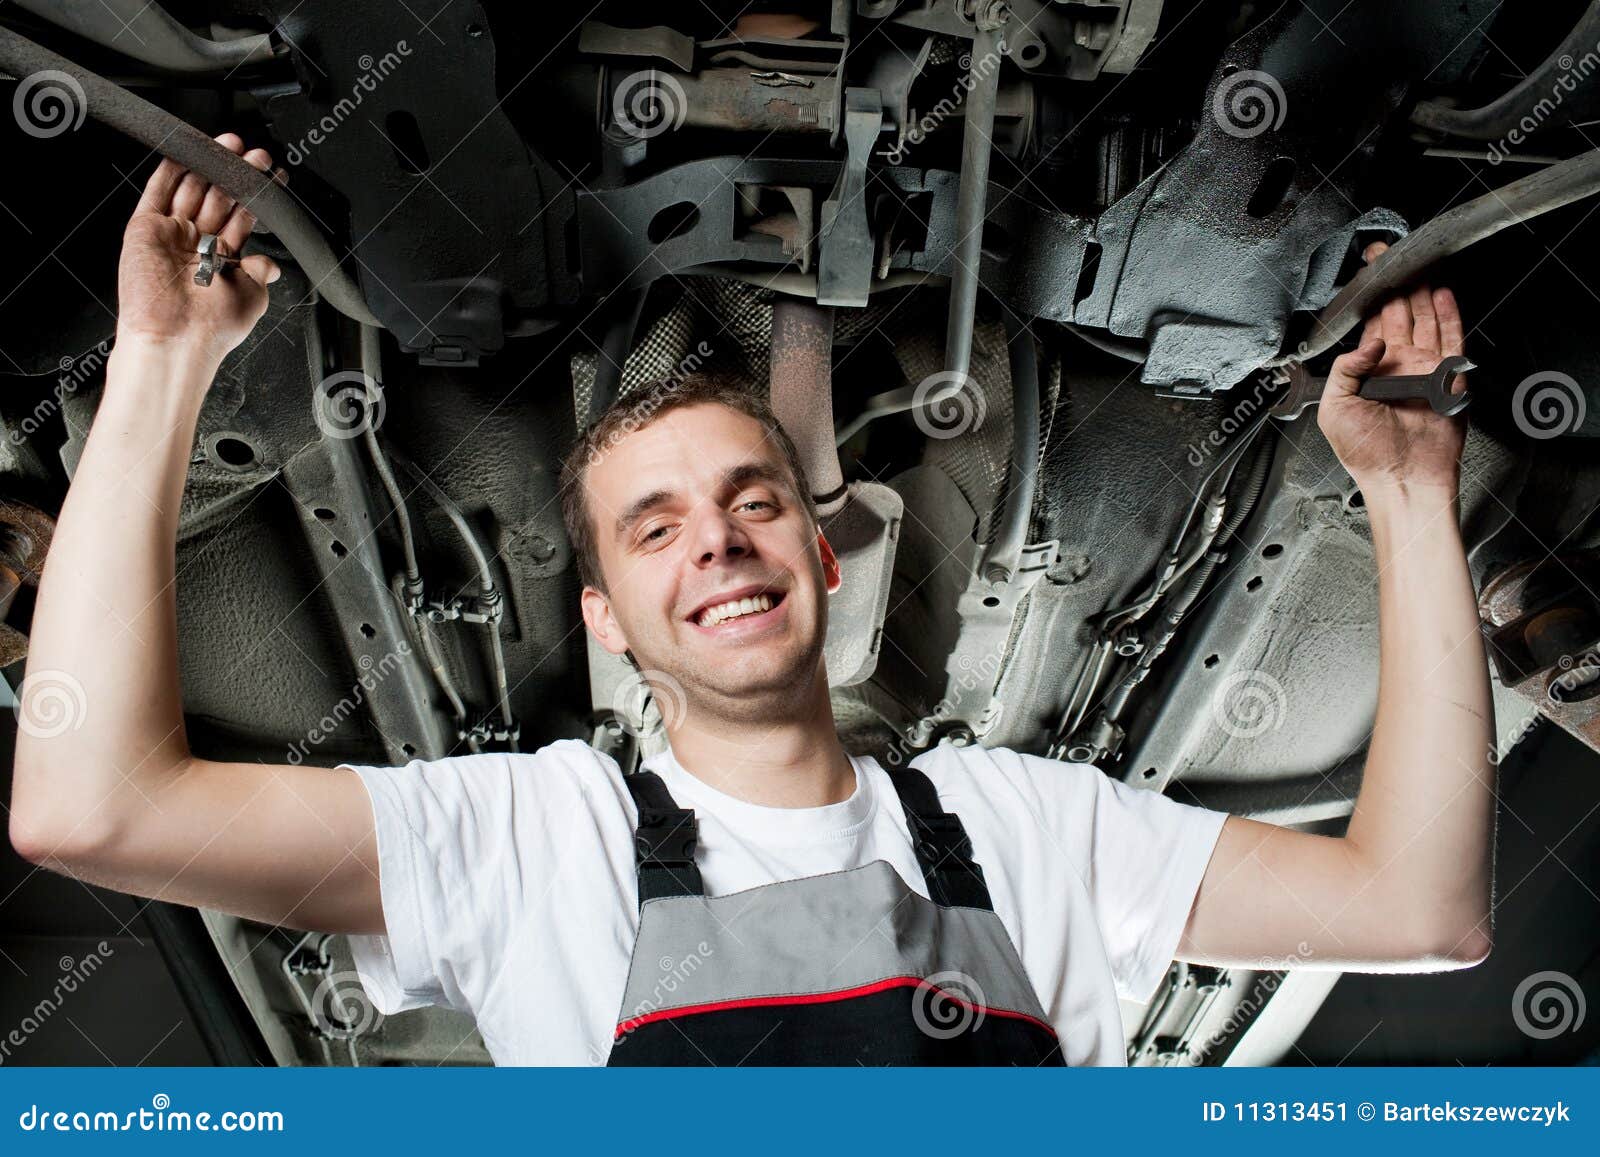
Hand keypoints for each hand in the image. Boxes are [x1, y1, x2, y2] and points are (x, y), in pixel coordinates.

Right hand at [116, 133, 281, 360]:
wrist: (176, 339)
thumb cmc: (213, 328)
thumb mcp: (251, 295)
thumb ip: (260, 270)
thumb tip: (271, 261)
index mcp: (222, 260)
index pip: (242, 217)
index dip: (255, 196)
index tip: (272, 176)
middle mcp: (197, 245)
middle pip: (218, 198)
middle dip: (235, 174)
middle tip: (253, 154)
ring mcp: (171, 235)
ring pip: (191, 189)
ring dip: (208, 165)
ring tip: (229, 145)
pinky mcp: (145, 228)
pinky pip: (157, 192)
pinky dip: (170, 170)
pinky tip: (185, 152)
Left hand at [1317, 241, 1466, 498]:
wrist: (1402, 478)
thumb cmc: (1367, 455)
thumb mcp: (1335, 409)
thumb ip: (1344, 370)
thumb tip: (1370, 343)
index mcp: (1368, 372)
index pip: (1371, 325)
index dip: (1369, 298)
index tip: (1366, 271)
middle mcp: (1397, 367)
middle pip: (1399, 315)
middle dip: (1394, 285)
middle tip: (1388, 255)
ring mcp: (1424, 369)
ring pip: (1424, 320)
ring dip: (1420, 293)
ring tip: (1415, 266)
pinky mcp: (1448, 377)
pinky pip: (1450, 339)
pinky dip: (1447, 315)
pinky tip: (1440, 294)